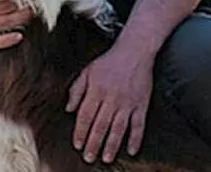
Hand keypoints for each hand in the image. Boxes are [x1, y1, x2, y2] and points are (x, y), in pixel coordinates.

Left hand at [66, 42, 154, 162]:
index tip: (77, 144)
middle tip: (89, 158)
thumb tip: (68, 109)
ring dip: (111, 145)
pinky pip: (139, 125)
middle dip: (93, 143)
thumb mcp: (87, 71)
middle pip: (100, 125)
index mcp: (96, 90)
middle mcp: (111, 98)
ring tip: (106, 158)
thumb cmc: (109, 62)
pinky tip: (131, 150)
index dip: (80, 132)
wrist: (134, 52)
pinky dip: (135, 138)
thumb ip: (76, 90)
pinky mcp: (141, 104)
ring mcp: (127, 103)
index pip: (85, 116)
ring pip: (118, 128)